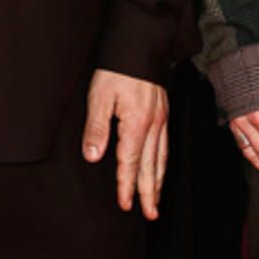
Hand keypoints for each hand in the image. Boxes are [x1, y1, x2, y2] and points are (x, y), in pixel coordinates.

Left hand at [82, 70, 168, 218]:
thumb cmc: (117, 68)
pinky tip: (160, 169)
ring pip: (161, 158)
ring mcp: (162, 119)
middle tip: (150, 214)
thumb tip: (93, 157)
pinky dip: (163, 163)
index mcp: (136, 123)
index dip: (126, 186)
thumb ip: (96, 128)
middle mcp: (153, 125)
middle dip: (149, 192)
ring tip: (156, 200)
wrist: (141, 43)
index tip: (125, 205)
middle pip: (151, 166)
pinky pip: (165, 145)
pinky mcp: (164, 113)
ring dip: (158, 182)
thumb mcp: (99, 96)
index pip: (130, 162)